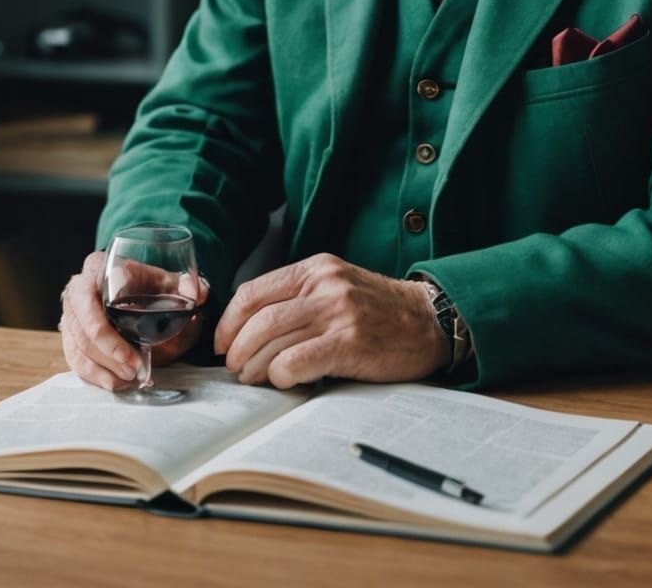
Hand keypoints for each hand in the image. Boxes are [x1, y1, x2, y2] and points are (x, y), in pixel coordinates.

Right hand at [59, 249, 209, 390]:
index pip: (92, 299)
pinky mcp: (70, 336)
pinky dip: (95, 376)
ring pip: (78, 348)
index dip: (110, 333)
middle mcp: (77, 290)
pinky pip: (75, 360)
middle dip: (110, 356)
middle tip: (135, 371)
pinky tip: (116, 383)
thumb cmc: (146, 282)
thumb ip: (185, 284)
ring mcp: (70, 315)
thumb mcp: (165, 278)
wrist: (130, 285)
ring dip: (103, 370)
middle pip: (83, 330)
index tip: (135, 355)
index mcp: (97, 268)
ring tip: (129, 380)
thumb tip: (196, 294)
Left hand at [213, 254, 448, 388]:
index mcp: (315, 269)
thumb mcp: (336, 288)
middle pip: (258, 318)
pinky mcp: (351, 342)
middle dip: (237, 349)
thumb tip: (249, 330)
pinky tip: (286, 381)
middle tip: (236, 369)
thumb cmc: (378, 311)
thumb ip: (299, 299)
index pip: (252, 291)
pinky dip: (281, 374)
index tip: (222, 343)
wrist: (429, 320)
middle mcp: (324, 286)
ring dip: (254, 366)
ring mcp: (338, 312)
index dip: (229, 322)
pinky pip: (297, 360)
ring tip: (255, 379)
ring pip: (272, 340)